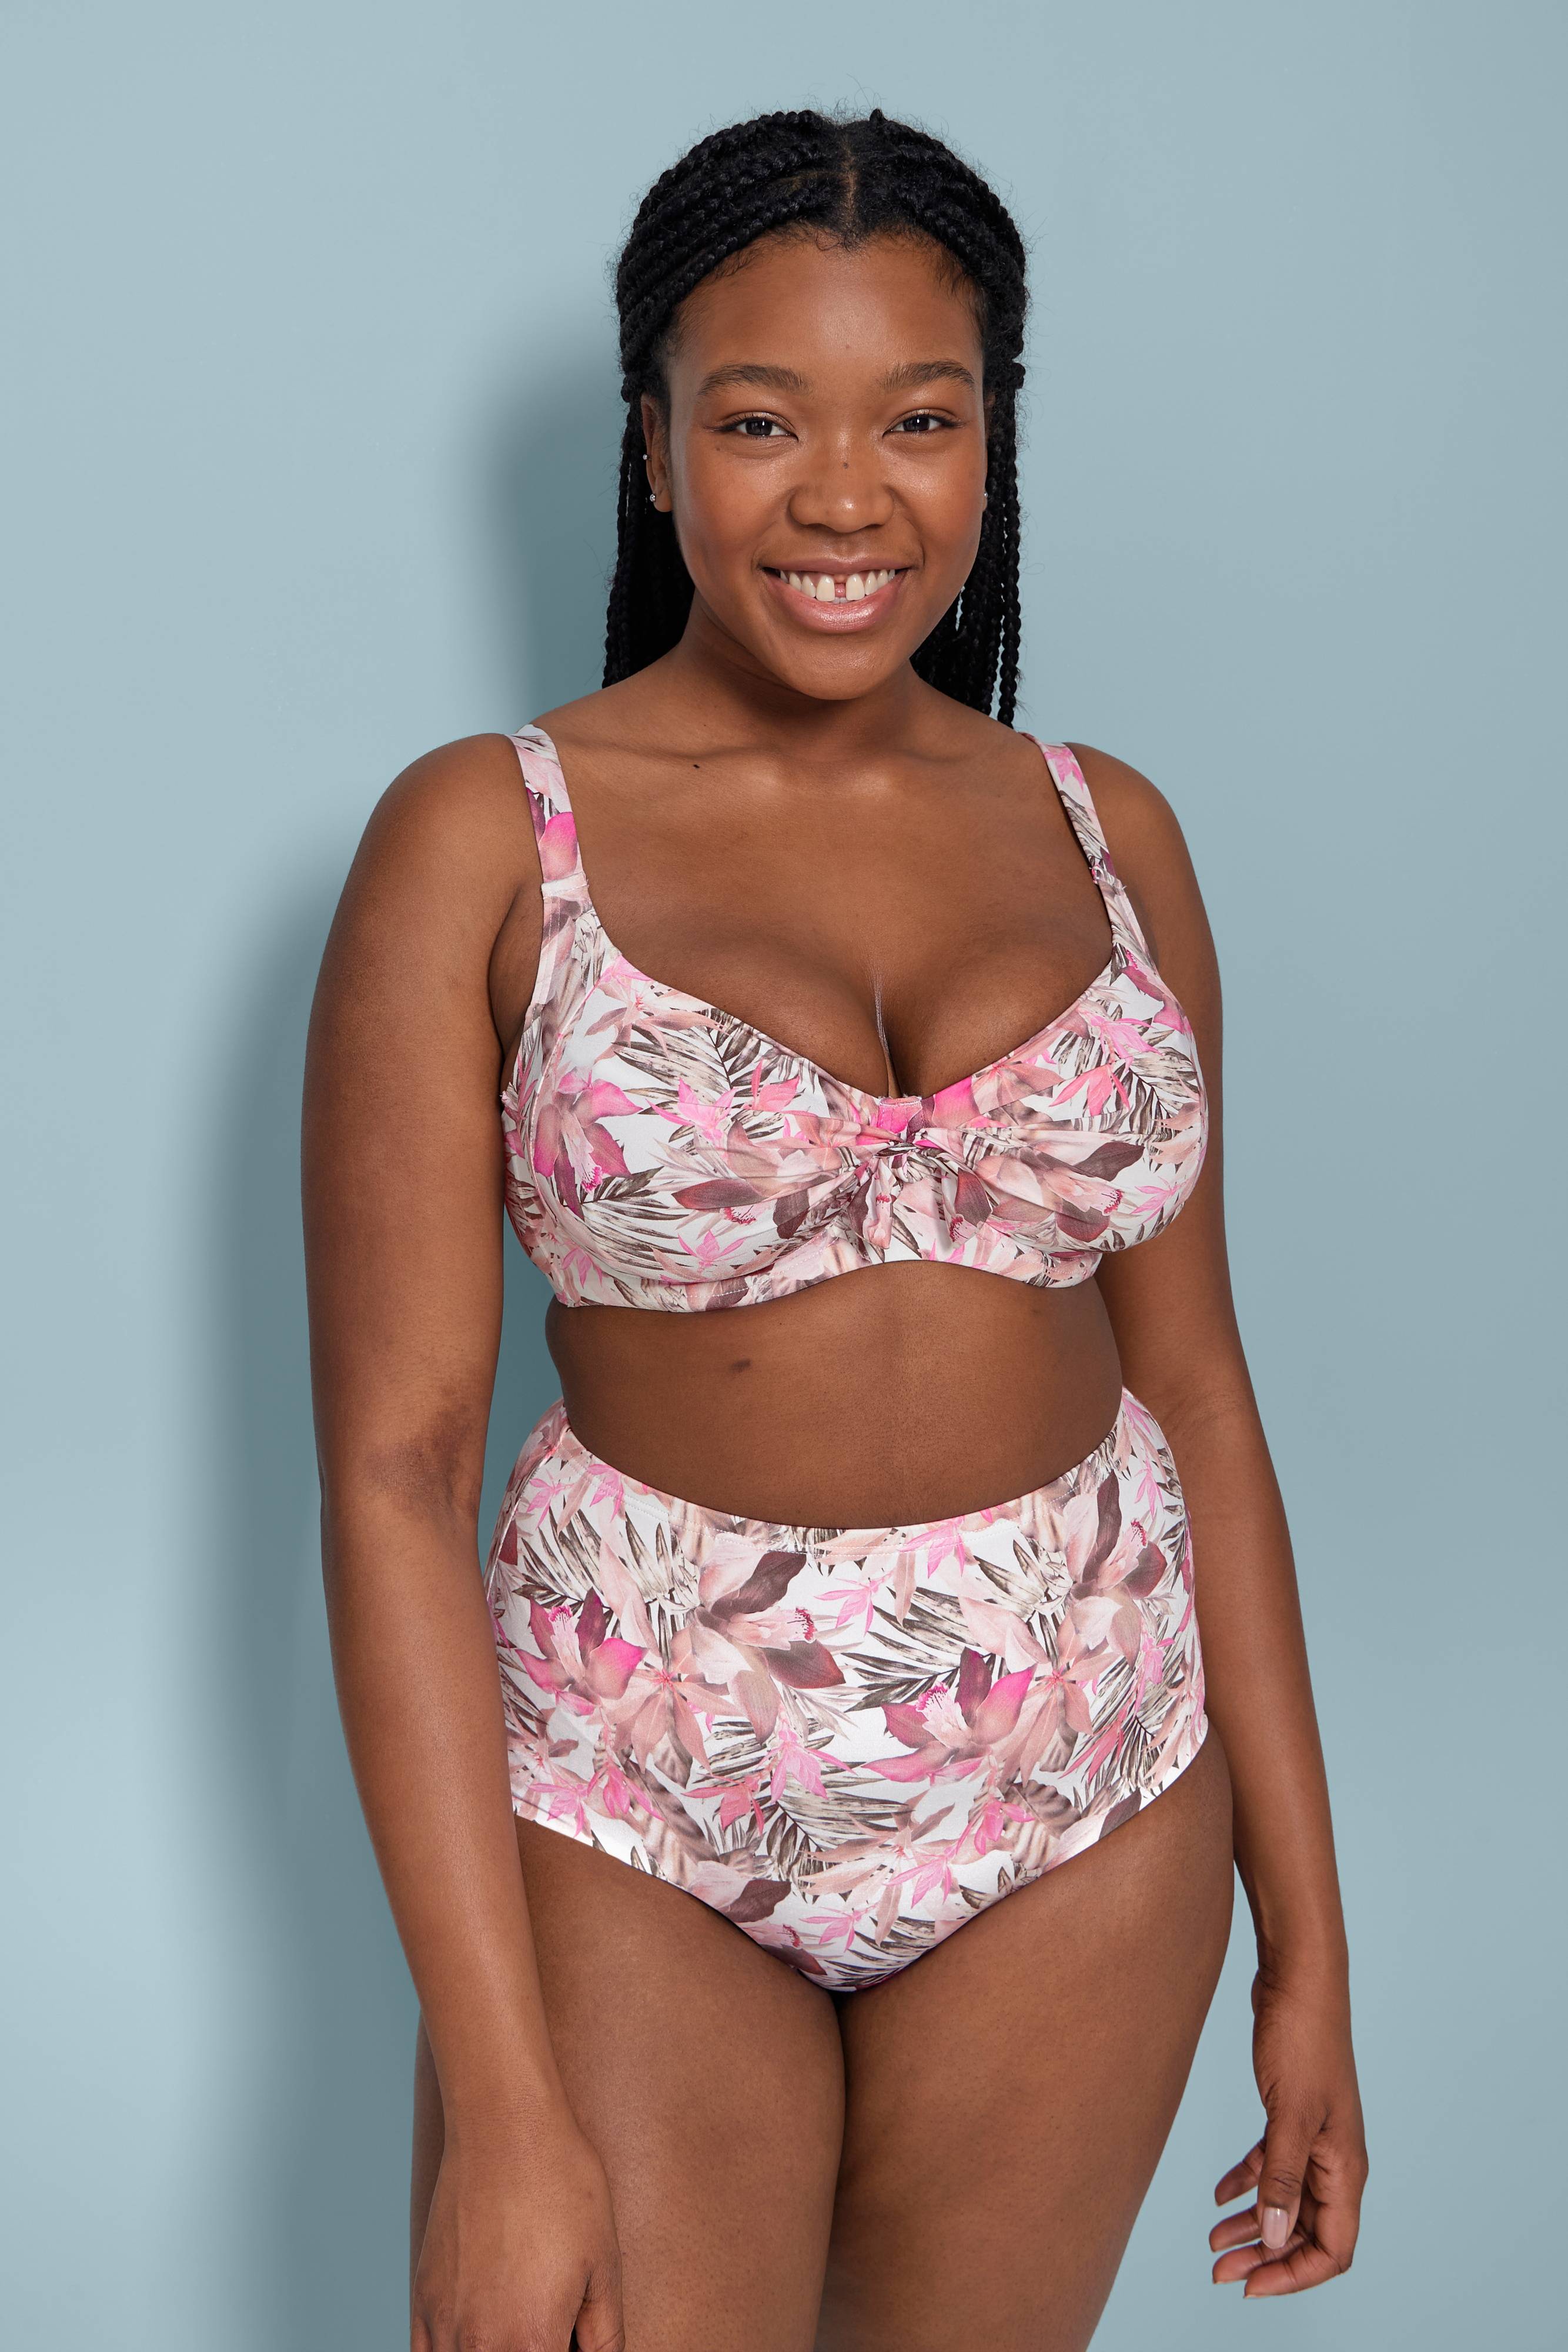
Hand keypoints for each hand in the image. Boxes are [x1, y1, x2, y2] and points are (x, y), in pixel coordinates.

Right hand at [412, 2100, 624, 2351]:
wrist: (504, 2127)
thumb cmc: (563, 2188)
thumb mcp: (605, 2267)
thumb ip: (606, 2337)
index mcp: (532, 2345)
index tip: (571, 2338)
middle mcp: (480, 2347)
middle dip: (537, 2350)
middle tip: (555, 2323)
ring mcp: (444, 2326)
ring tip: (522, 2321)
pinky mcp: (422, 2300)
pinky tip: (482, 2334)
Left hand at [1210, 1966, 1367, 2296]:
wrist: (1298, 1978)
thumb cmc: (1303, 2039)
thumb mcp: (1289, 2114)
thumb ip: (1282, 2178)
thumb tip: (1272, 2240)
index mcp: (1345, 2168)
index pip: (1333, 2249)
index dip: (1294, 2275)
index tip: (1249, 2286)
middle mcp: (1334, 2159)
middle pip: (1305, 2231)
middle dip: (1265, 2257)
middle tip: (1218, 2271)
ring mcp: (1313, 2135)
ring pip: (1285, 2200)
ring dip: (1253, 2226)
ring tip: (1212, 2243)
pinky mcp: (1290, 2113)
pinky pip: (1272, 2164)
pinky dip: (1247, 2183)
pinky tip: (1218, 2195)